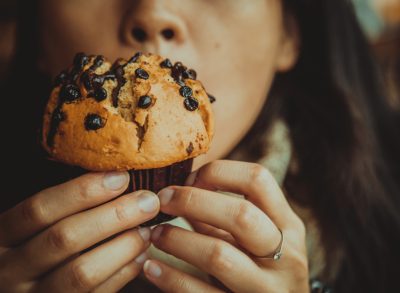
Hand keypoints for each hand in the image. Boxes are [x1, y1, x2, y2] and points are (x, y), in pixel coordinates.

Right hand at [0, 172, 159, 292]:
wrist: (25, 291)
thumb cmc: (35, 249)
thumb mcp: (33, 229)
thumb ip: (62, 209)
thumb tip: (115, 179)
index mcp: (3, 238)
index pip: (39, 209)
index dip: (82, 191)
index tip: (120, 177)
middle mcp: (11, 270)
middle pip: (65, 238)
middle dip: (113, 216)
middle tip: (147, 201)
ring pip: (82, 272)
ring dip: (122, 247)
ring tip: (146, 230)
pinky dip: (122, 274)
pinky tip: (140, 256)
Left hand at [144, 160, 308, 292]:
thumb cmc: (262, 268)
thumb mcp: (255, 238)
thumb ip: (223, 215)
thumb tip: (179, 190)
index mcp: (288, 225)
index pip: (259, 180)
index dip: (219, 172)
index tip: (190, 179)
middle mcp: (286, 256)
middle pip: (241, 215)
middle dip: (193, 201)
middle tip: (163, 200)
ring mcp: (267, 289)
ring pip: (218, 256)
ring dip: (177, 240)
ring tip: (155, 234)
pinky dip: (171, 278)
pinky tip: (151, 268)